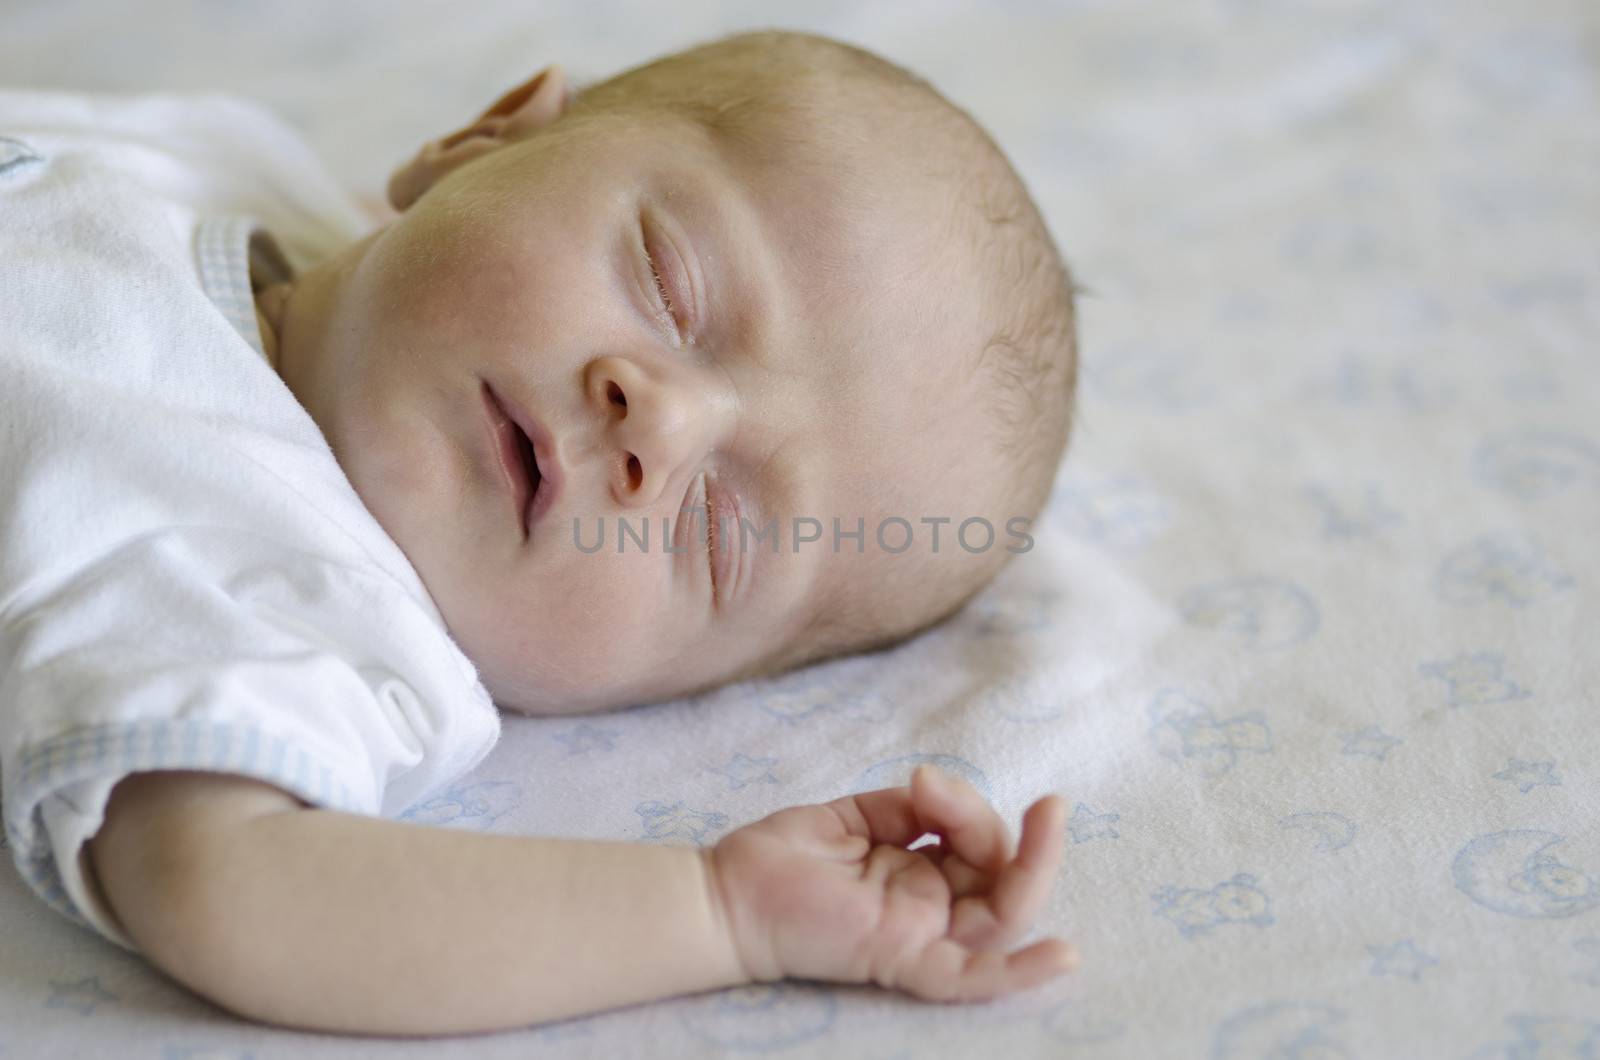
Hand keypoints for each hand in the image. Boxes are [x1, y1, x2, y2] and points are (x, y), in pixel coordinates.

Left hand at [704, 764, 1074, 1001]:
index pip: (980, 846)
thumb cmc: (782, 859)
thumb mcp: (855, 814)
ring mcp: (921, 935)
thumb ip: (909, 807)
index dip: (970, 809)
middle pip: (1003, 878)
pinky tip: (1062, 956)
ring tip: (1046, 816)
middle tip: (1047, 802)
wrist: (725, 893)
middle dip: (1022, 836)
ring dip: (1032, 866)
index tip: (926, 780)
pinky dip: (1019, 972)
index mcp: (922, 874)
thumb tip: (942, 788)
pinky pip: (970, 976)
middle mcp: (930, 908)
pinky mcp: (901, 959)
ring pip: (1002, 916)